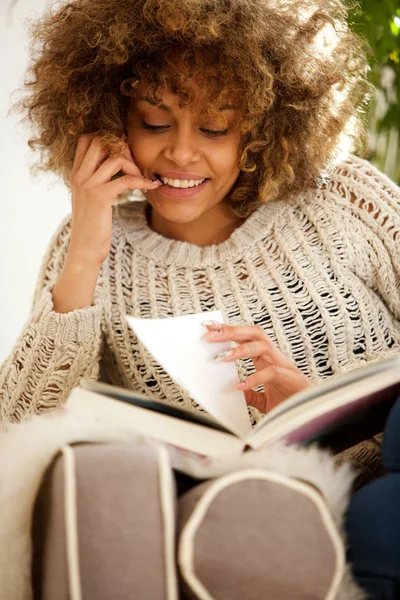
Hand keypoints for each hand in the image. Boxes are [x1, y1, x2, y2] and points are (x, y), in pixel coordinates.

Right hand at [68, 133, 161, 266]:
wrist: (84, 249)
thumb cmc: (91, 227)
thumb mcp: (88, 199)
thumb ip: (95, 181)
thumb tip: (113, 166)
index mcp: (75, 174)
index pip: (86, 139)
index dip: (106, 138)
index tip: (122, 151)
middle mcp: (80, 176)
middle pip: (100, 141)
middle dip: (121, 147)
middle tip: (133, 163)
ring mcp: (89, 185)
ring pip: (115, 157)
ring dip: (133, 164)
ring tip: (141, 176)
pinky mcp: (101, 197)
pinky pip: (126, 180)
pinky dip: (142, 181)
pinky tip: (151, 186)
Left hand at [202, 321, 312, 412]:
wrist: (312, 415)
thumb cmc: (292, 403)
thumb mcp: (264, 400)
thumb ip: (251, 395)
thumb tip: (236, 391)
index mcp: (268, 359)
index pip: (246, 338)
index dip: (229, 330)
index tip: (210, 327)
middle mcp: (275, 358)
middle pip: (254, 334)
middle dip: (232, 331)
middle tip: (211, 335)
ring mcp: (284, 366)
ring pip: (263, 346)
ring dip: (241, 349)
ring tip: (223, 357)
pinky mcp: (290, 378)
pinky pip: (272, 372)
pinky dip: (254, 378)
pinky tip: (241, 385)